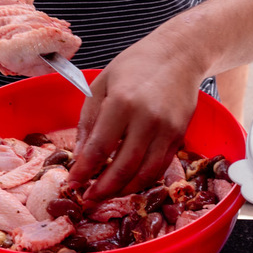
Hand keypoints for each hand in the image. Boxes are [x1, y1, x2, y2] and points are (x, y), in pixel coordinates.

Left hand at [68, 35, 204, 200]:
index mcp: (121, 102)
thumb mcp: (102, 83)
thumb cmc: (136, 64)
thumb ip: (88, 120)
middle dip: (103, 189)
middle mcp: (147, 118)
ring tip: (108, 195)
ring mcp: (167, 128)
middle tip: (89, 199)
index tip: (72, 184)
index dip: (83, 171)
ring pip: (145, 173)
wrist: (180, 54)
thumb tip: (79, 156)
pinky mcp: (180, 134)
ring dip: (124, 190)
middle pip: (123, 167)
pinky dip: (144, 180)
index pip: (98, 148)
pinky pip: (161, 166)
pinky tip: (130, 182)